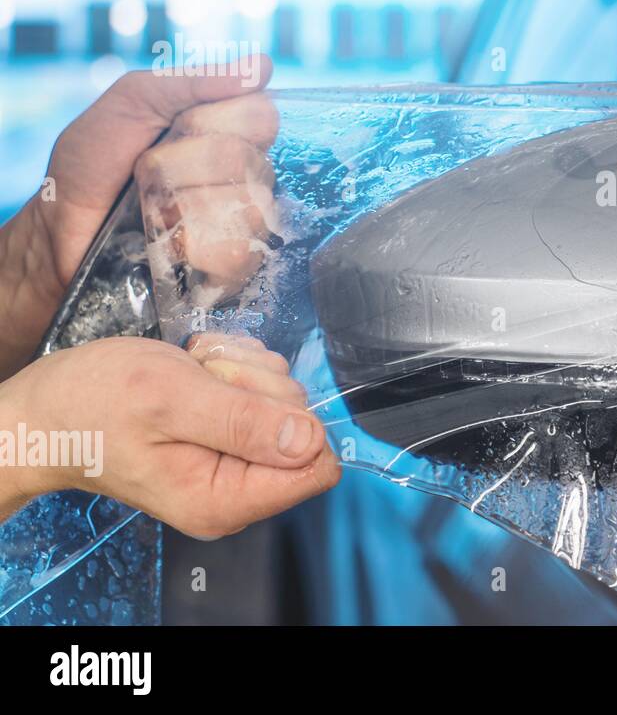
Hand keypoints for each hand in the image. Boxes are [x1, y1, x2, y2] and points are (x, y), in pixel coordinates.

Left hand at [0, 55, 273, 379]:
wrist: (61, 233)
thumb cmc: (92, 166)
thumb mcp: (131, 103)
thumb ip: (192, 81)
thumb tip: (265, 66)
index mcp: (227, 130)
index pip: (263, 115)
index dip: (217, 122)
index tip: (176, 130)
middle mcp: (245, 174)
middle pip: (252, 162)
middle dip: (186, 166)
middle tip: (149, 174)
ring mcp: (244, 221)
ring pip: (247, 208)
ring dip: (184, 208)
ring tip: (154, 213)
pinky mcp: (235, 266)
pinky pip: (239, 253)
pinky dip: (193, 248)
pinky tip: (169, 246)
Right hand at [0, 333, 338, 535]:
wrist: (49, 410)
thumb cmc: (94, 405)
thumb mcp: (170, 400)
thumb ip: (243, 424)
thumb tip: (310, 440)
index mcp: (226, 500)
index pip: (316, 467)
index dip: (289, 420)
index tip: (238, 400)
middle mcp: (238, 490)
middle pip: (300, 421)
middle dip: (254, 386)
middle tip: (201, 383)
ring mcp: (236, 461)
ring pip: (283, 395)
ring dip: (239, 370)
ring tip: (190, 377)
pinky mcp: (231, 434)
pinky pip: (263, 385)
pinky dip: (232, 366)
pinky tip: (194, 373)